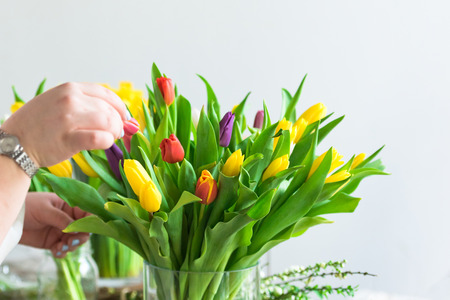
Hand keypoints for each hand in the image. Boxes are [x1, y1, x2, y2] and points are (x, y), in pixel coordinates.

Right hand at [1, 82, 126, 166]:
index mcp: (70, 88)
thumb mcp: (58, 101)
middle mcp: (70, 100)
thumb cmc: (38, 124)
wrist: (15, 142)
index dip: (121, 108)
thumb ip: (83, 103)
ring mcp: (69, 119)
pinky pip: (99, 139)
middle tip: (115, 133)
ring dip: (114, 133)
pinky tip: (104, 143)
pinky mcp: (68, 139)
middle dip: (118, 124)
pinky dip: (107, 142)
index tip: (124, 118)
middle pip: (110, 110)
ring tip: (108, 138)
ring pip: (109, 123)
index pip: (107, 94)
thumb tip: (116, 114)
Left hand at [19, 192, 89, 257]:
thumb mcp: (45, 210)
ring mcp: (60, 231)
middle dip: (81, 237)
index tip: (89, 230)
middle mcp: (67, 218)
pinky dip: (62, 252)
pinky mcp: (52, 242)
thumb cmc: (28, 207)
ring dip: (71, 246)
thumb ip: (62, 219)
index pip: (86, 213)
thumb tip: (78, 229)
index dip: (90, 221)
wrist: (10, 220)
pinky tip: (56, 251)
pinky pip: (63, 249)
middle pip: (83, 230)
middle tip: (72, 242)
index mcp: (69, 206)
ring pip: (75, 241)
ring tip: (61, 247)